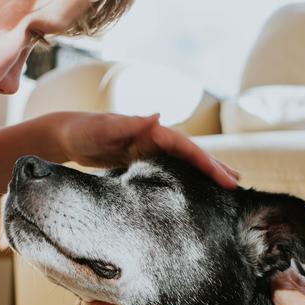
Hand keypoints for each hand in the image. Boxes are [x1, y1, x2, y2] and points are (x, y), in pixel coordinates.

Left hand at [51, 112, 239, 188]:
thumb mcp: (102, 128)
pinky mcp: (139, 158)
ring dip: (204, 171)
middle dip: (214, 166)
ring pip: (183, 161)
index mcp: (149, 131)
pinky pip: (169, 168)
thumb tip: (159, 116)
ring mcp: (147, 148)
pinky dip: (184, 176)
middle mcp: (153, 137)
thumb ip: (128, 124)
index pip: (186, 147)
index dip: (208, 162)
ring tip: (226, 185)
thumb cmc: (81, 131)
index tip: (226, 178)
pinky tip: (193, 188)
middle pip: (191, 152)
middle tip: (239, 184)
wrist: (65, 135)